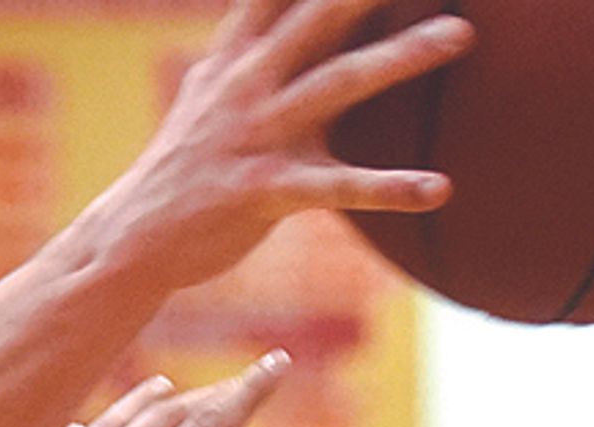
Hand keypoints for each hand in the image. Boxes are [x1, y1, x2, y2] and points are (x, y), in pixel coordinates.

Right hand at [95, 0, 469, 286]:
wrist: (134, 237)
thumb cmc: (186, 164)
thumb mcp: (210, 90)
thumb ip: (250, 45)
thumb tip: (274, 9)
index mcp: (238, 55)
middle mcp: (248, 82)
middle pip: (320, 14)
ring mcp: (257, 133)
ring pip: (340, 81)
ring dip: (403, 55)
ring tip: (460, 34)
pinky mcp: (266, 189)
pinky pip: (341, 187)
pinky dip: (393, 188)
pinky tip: (441, 188)